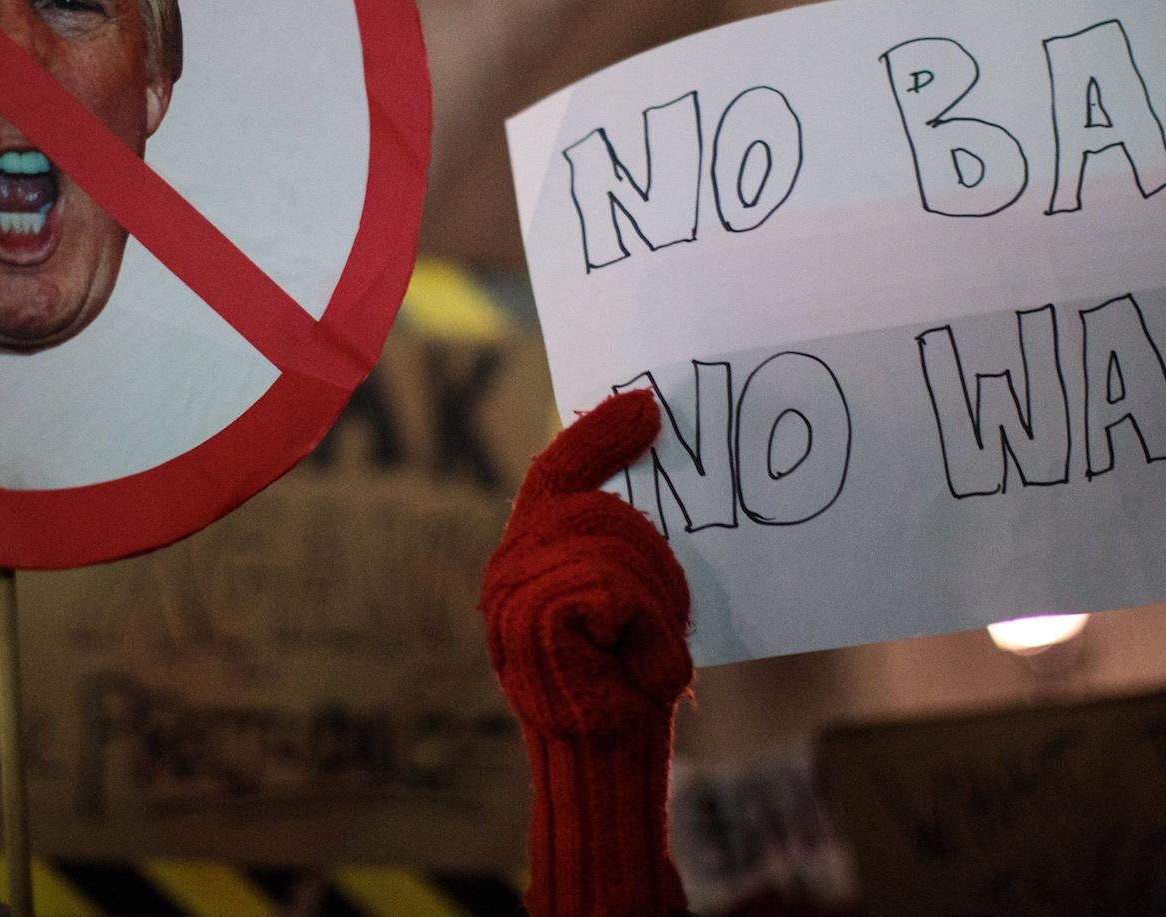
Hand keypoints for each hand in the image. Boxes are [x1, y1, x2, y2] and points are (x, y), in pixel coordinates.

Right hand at [480, 389, 692, 738]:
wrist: (602, 759)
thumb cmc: (622, 686)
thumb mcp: (625, 602)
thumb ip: (612, 546)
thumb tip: (646, 476)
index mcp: (529, 555)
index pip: (558, 470)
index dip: (599, 434)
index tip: (646, 407)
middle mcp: (510, 565)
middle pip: (600, 508)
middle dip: (651, 561)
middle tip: (656, 627)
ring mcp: (514, 588)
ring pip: (612, 544)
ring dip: (653, 604)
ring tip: (643, 655)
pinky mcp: (533, 613)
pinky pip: (614, 586)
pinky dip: (645, 629)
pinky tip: (638, 669)